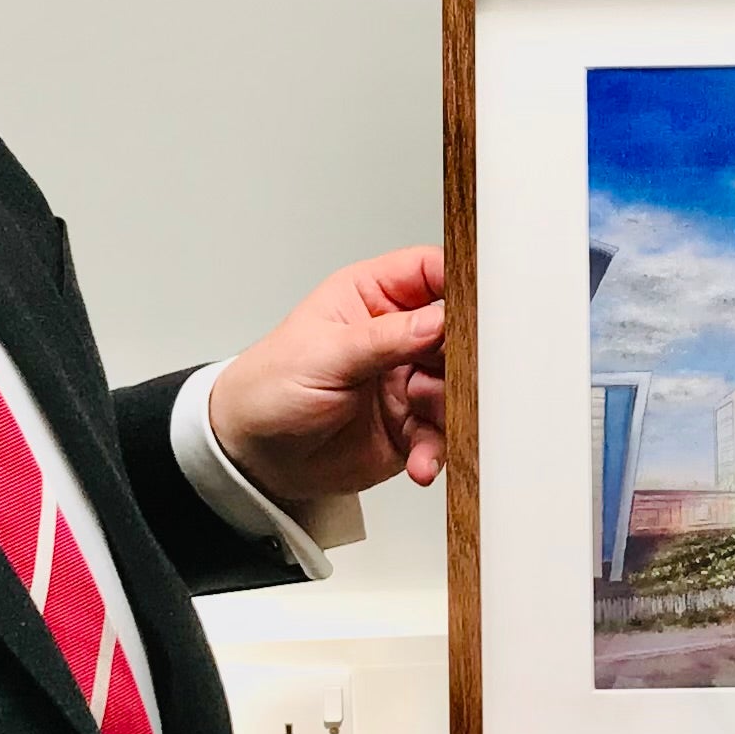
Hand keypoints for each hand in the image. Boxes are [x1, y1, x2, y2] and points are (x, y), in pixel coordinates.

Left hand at [209, 247, 450, 501]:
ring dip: (450, 409)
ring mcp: (406, 380)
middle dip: (465, 356)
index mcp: (371, 297)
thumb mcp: (323, 355)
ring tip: (426, 423)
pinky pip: (440, 433)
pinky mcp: (409, 425)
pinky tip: (420, 461)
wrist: (252, 456)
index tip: (482, 305)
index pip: (430, 272)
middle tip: (461, 376)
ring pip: (456, 386)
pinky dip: (436, 449)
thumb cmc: (268, 388)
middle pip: (457, 332)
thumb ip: (384, 338)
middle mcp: (396, 336)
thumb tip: (437, 320)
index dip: (460, 283)